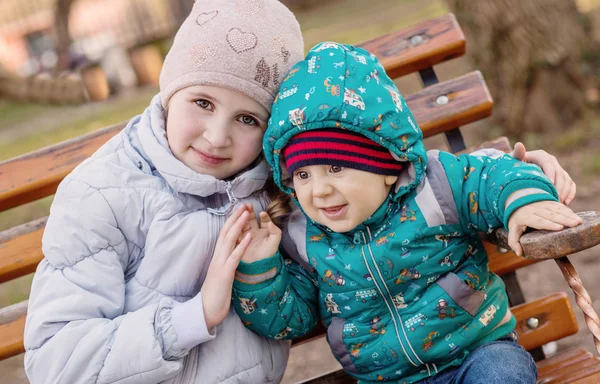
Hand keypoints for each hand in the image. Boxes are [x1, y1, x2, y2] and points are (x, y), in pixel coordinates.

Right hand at [202, 205, 251, 329]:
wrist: (205, 312)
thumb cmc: (215, 296)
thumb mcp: (222, 276)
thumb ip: (226, 264)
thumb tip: (232, 256)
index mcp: (217, 258)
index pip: (224, 236)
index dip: (231, 222)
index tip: (239, 211)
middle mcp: (217, 258)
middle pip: (226, 233)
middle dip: (235, 218)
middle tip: (244, 205)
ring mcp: (220, 265)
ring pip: (229, 240)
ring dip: (238, 225)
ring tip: (247, 213)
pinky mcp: (224, 274)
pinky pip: (234, 257)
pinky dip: (242, 245)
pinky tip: (249, 236)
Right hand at [239, 204, 281, 262]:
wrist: (258, 267)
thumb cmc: (268, 254)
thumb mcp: (274, 242)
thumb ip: (275, 231)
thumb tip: (270, 223)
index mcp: (264, 231)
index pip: (263, 220)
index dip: (263, 216)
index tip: (262, 213)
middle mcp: (254, 231)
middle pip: (251, 219)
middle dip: (250, 212)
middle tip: (248, 205)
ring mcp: (246, 235)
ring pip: (244, 223)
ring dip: (243, 217)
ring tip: (242, 211)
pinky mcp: (239, 240)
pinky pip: (237, 232)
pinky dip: (237, 226)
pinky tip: (237, 223)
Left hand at [507, 201, 581, 255]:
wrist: (518, 200)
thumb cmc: (517, 219)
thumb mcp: (512, 229)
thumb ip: (513, 241)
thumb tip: (519, 253)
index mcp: (526, 217)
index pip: (538, 221)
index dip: (549, 224)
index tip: (560, 228)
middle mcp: (535, 209)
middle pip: (550, 215)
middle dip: (563, 219)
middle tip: (574, 224)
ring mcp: (543, 205)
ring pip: (556, 209)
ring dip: (568, 215)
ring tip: (578, 221)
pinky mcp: (549, 202)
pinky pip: (559, 206)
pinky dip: (568, 211)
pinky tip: (576, 217)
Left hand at [510, 142, 575, 204]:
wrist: (517, 170)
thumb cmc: (514, 166)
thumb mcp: (514, 160)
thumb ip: (517, 154)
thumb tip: (519, 144)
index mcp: (541, 156)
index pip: (548, 164)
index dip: (550, 174)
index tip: (549, 184)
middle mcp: (552, 161)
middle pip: (560, 173)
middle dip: (558, 186)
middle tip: (553, 198)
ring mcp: (558, 169)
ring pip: (566, 180)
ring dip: (564, 191)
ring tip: (557, 202)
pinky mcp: (562, 178)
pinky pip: (571, 184)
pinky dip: (570, 193)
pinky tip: (565, 203)